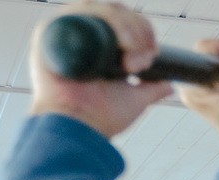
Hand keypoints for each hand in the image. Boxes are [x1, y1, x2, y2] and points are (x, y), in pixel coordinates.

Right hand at [28, 3, 172, 138]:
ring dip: (126, 25)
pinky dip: (105, 17)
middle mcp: (80, 37)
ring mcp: (65, 33)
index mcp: (96, 48)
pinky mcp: (50, 31)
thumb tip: (168, 85)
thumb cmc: (99, 119)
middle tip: (145, 58)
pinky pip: (81, 10)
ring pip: (101, 9)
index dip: (142, 30)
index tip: (153, 52)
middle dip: (138, 29)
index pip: (123, 23)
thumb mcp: (133, 99)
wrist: (78, 129)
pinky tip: (122, 41)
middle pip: (114, 12)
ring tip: (133, 54)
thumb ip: (149, 89)